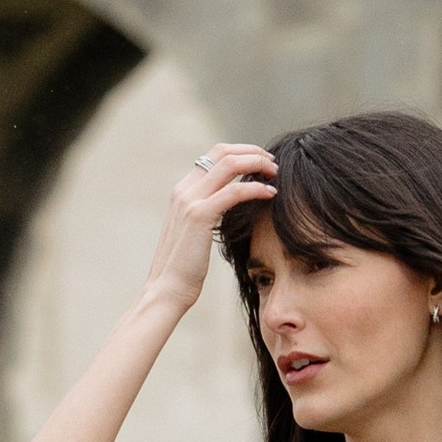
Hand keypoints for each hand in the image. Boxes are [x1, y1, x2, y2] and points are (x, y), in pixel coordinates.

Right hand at [147, 143, 277, 310]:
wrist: (167, 289)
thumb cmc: (184, 268)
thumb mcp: (194, 232)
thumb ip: (207, 212)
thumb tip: (229, 205)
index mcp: (182, 190)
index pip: (214, 155)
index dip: (242, 152)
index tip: (262, 163)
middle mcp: (184, 190)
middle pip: (223, 152)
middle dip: (253, 152)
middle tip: (273, 164)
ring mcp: (190, 201)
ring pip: (229, 164)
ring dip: (258, 164)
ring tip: (275, 175)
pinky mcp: (200, 216)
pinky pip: (234, 192)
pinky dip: (256, 188)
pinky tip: (270, 194)